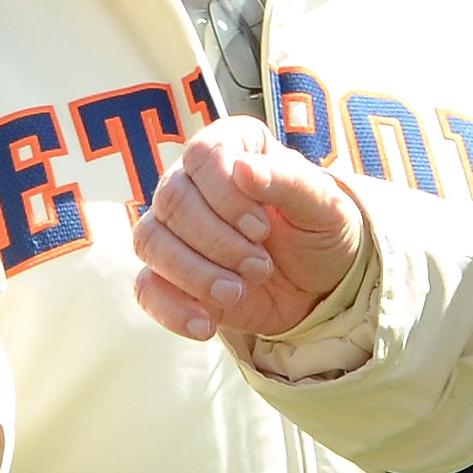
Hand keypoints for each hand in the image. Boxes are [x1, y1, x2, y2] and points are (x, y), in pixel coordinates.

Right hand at [130, 118, 367, 341]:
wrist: (320, 285)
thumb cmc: (321, 232)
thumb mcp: (325, 206)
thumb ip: (288, 181)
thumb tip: (243, 169)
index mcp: (232, 147)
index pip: (202, 155)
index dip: (227, 195)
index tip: (263, 228)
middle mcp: (193, 181)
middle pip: (172, 199)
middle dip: (218, 241)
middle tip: (261, 265)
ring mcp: (174, 229)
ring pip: (150, 241)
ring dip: (196, 274)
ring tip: (239, 291)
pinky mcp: (168, 275)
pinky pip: (146, 288)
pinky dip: (172, 310)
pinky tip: (207, 324)